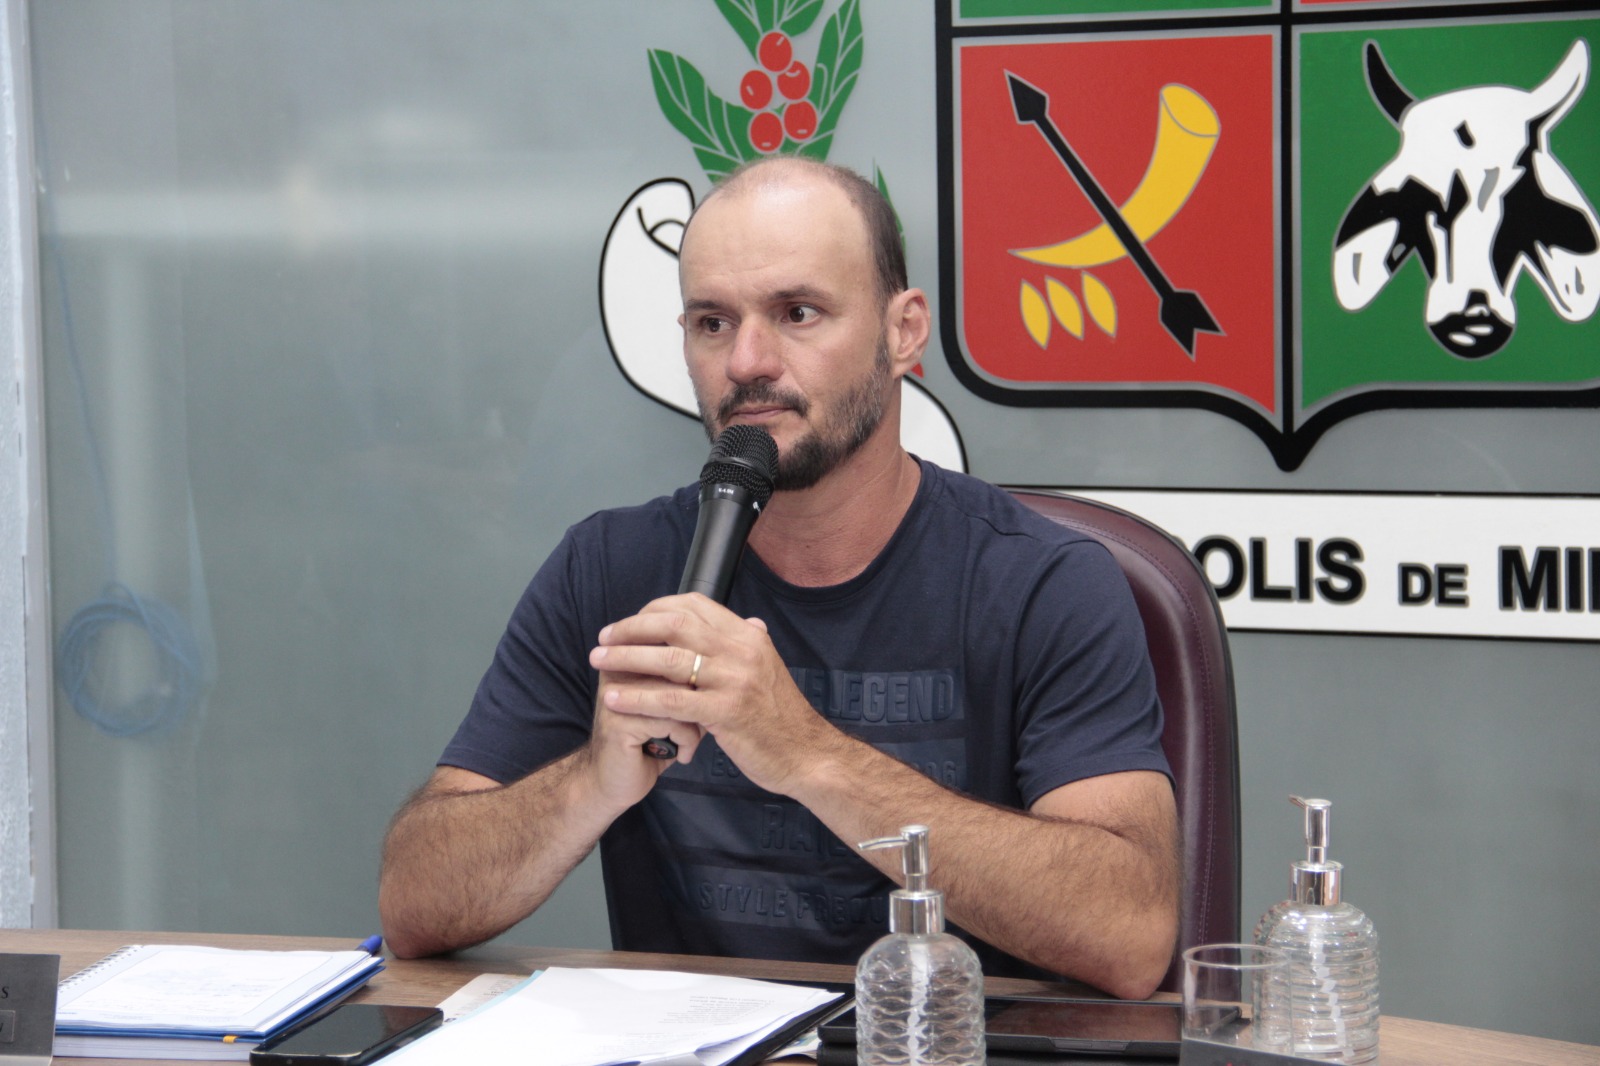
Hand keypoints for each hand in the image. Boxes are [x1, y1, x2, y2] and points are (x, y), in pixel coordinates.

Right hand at [576, 660, 705, 814]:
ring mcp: (616, 695)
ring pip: (680, 695)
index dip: (696, 683)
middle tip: (699, 727)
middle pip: (681, 670)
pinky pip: (672, 721)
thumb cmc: (647, 744)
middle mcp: (618, 671)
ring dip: (694, 725)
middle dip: (698, 703)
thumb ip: (683, 684)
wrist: (610, 782)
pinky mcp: (620, 722)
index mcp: (629, 660)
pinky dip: (686, 741)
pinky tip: (680, 755)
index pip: (677, 652)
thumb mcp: (667, 708)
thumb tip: (719, 669)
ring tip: (689, 742)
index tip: (697, 709)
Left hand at [588, 593, 835, 794]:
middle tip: (604, 639)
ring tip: (598, 662)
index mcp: (748, 636)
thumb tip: (748, 622)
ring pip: (668, 658)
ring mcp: (734, 680)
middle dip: (631, 629)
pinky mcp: (726, 712)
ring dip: (626, 658)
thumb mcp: (770, 669)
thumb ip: (752, 645)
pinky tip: (614, 699)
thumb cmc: (781, 717)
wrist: (806, 755)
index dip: (655, 609)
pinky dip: (638, 697)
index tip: (630, 622)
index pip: (693, 604)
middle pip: (674, 624)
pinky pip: (671, 700)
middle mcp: (742, 650)